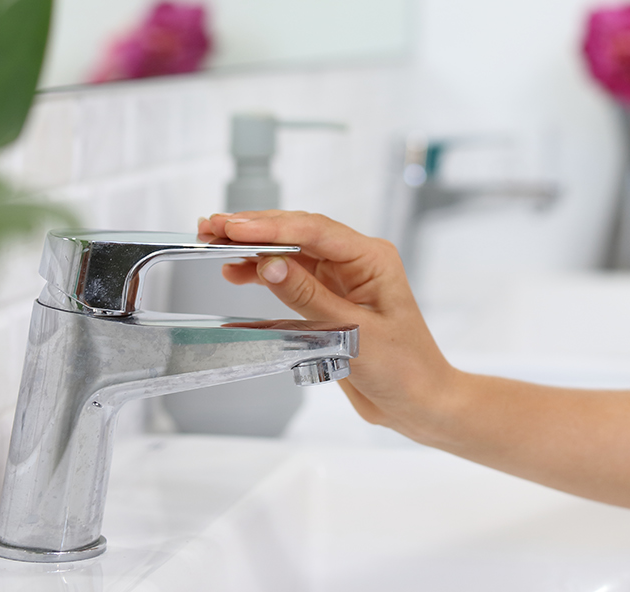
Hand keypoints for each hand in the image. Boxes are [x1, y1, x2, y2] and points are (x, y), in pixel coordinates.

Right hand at [197, 210, 452, 436]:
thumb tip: (269, 265)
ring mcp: (343, 279)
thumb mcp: (352, 332)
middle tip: (211, 227)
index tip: (233, 227)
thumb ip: (308, 298)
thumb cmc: (403, 368)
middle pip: (300, 233)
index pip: (315, 231)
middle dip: (255, 229)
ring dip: (254, 248)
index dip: (270, 226)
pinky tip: (238, 272)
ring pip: (292, 253)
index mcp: (372, 259)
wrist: (418, 403)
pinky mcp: (331, 300)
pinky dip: (264, 274)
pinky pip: (292, 278)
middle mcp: (357, 262)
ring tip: (214, 244)